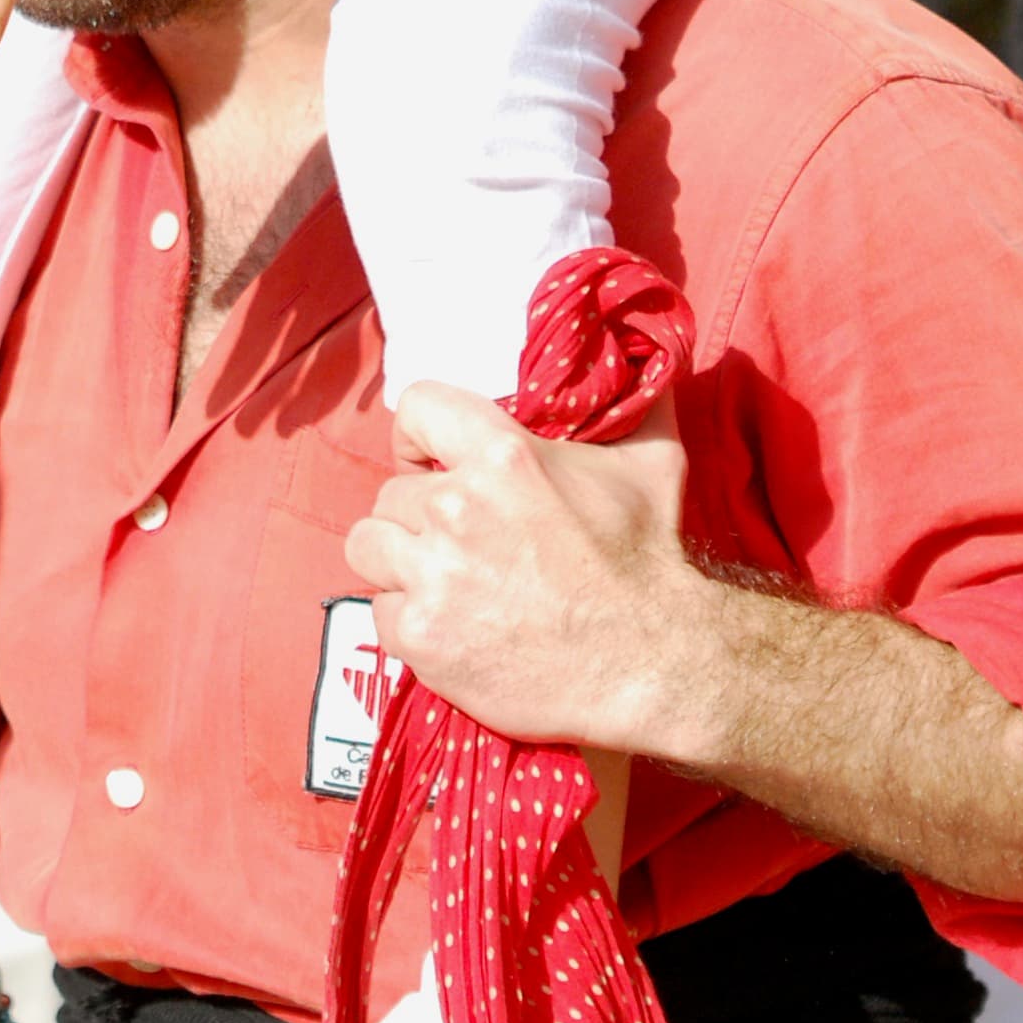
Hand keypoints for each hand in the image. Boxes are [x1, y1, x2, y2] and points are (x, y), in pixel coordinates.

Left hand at [347, 378, 702, 751]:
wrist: (653, 665)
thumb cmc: (647, 560)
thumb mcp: (650, 463)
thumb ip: (636, 403)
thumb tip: (643, 357)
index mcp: (502, 454)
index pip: (416, 408)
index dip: (418, 434)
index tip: (429, 459)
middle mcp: (456, 508)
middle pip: (390, 492)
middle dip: (419, 513)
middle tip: (457, 539)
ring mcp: (435, 576)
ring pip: (369, 546)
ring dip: (398, 562)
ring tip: (438, 578)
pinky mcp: (424, 637)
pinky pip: (380, 613)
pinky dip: (407, 621)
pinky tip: (447, 626)